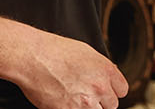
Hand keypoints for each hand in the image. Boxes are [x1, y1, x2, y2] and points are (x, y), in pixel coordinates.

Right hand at [14, 32, 128, 108]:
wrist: (32, 57)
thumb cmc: (54, 51)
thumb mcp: (86, 52)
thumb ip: (101, 68)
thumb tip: (107, 77)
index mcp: (106, 70)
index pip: (122, 90)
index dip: (112, 91)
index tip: (105, 91)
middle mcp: (99, 87)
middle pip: (111, 105)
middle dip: (100, 101)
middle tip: (86, 95)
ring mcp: (85, 102)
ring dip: (87, 108)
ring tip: (74, 98)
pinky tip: (63, 101)